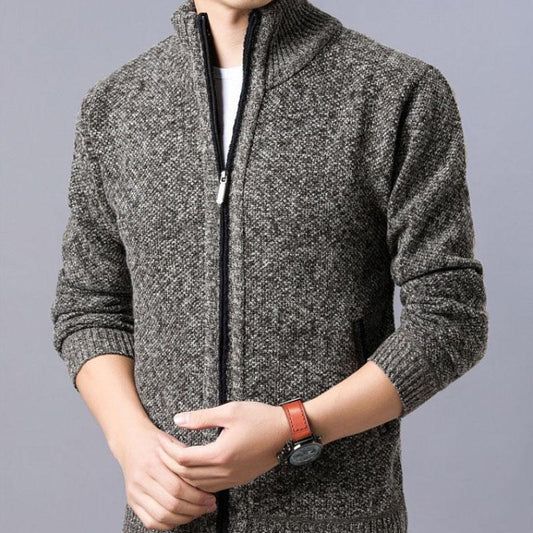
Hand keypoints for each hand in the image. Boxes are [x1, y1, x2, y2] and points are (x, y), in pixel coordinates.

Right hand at [110, 420, 218, 530]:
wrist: (131, 441)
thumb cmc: (155, 442)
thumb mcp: (173, 443)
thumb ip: (188, 460)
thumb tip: (208, 480)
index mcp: (153, 463)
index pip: (178, 488)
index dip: (197, 497)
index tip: (210, 497)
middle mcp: (142, 480)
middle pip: (171, 504)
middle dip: (195, 509)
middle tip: (209, 506)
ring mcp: (135, 493)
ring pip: (162, 516)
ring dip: (184, 518)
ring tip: (198, 512)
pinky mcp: (132, 502)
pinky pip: (151, 521)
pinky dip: (168, 523)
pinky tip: (181, 517)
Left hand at [157, 400, 291, 492]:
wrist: (288, 432)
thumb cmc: (261, 418)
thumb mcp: (230, 411)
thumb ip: (202, 417)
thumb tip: (177, 420)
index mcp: (220, 454)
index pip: (183, 459)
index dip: (168, 450)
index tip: (160, 439)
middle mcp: (225, 471)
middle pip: (187, 475)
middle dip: (170, 463)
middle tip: (161, 450)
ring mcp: (233, 478)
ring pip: (198, 485)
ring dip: (182, 474)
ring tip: (173, 459)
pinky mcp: (239, 479)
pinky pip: (211, 486)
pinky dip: (197, 480)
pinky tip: (193, 469)